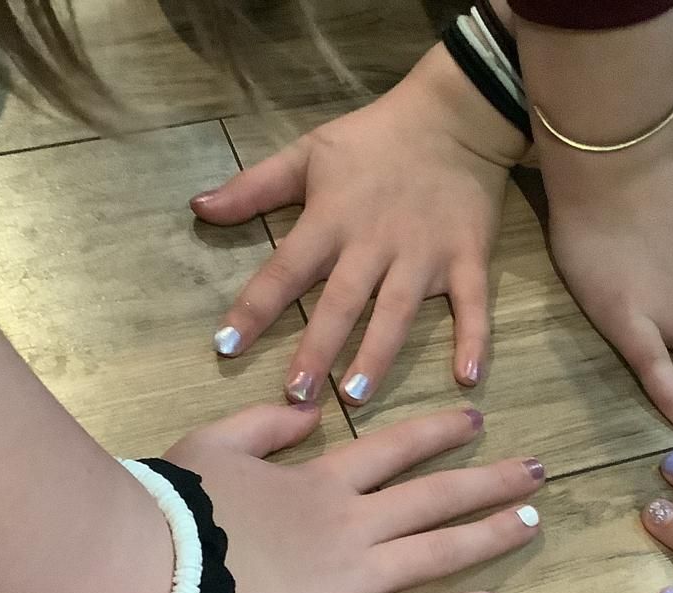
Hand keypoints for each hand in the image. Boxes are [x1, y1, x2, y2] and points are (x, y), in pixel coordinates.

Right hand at [165, 402, 542, 592]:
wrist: (156, 570)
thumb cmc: (174, 509)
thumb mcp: (213, 444)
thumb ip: (265, 425)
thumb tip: (311, 414)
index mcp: (319, 481)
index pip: (394, 449)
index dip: (438, 434)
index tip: (476, 422)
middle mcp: (352, 524)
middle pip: (436, 496)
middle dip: (490, 480)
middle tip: (537, 471)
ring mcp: (355, 577)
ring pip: (439, 551)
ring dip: (490, 534)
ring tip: (533, 521)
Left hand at [192, 45, 527, 404]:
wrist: (454, 116)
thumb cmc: (373, 139)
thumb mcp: (307, 153)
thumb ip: (254, 187)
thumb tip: (198, 207)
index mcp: (332, 220)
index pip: (285, 270)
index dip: (254, 309)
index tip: (226, 346)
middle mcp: (375, 243)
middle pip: (341, 302)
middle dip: (317, 349)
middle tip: (296, 395)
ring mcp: (424, 254)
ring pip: (397, 311)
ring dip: (377, 354)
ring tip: (356, 396)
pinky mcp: (468, 258)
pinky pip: (472, 304)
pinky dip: (474, 338)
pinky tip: (468, 377)